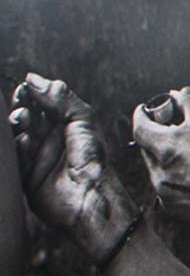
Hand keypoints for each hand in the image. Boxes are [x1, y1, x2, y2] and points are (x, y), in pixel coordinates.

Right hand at [10, 73, 144, 260]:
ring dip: (15, 124)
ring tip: (23, 120)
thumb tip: (34, 78)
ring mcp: (34, 156)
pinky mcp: (23, 173)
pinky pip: (10, 155)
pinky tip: (18, 138)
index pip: (40, 102)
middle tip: (24, 107)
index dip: (31, 93)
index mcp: (64, 125)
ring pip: (14, 133)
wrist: (89, 197)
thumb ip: (61, 98)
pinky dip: (11, 145)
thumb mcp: (83, 121)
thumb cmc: (93, 160)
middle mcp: (47, 139)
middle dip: (20, 107)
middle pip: (24, 115)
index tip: (26, 87)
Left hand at [132, 87, 189, 236]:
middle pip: (146, 149)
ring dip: (165, 162)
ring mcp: (160, 191)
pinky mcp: (169, 207)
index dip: (141, 116)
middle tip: (171, 135)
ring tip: (188, 161)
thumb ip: (189, 104)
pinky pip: (165, 189)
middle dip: (156, 140)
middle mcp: (156, 170)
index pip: (139, 127)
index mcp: (161, 148)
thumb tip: (179, 94)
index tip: (144, 112)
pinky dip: (174, 182)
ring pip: (155, 170)